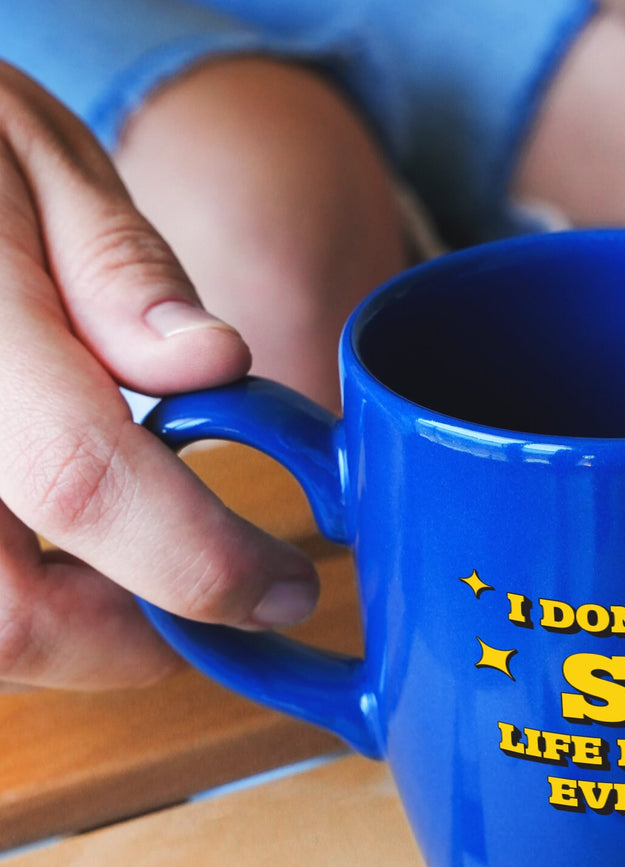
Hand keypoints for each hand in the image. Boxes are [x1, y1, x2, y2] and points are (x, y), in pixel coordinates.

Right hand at [0, 64, 318, 690]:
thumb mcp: (34, 154)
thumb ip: (118, 270)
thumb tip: (212, 364)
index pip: (79, 479)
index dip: (200, 561)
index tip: (283, 587)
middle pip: (10, 618)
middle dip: (131, 640)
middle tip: (211, 601)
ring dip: (72, 633)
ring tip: (134, 566)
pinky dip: (27, 603)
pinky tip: (65, 557)